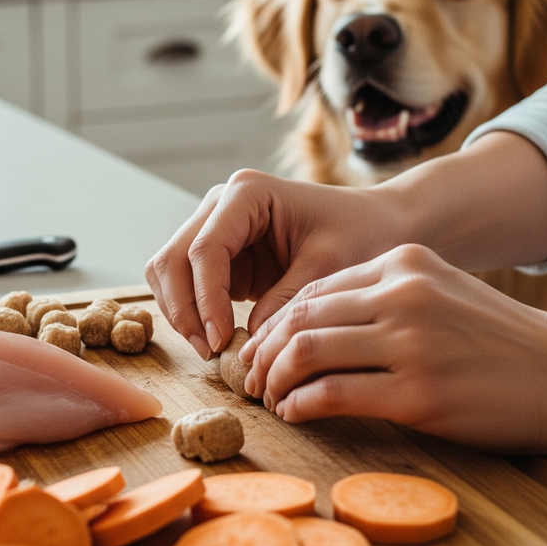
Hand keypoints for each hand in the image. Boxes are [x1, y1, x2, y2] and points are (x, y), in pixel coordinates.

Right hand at [144, 170, 401, 358]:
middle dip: (185, 310)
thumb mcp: (329, 268)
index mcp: (247, 193)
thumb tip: (247, 345)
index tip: (222, 340)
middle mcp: (221, 205)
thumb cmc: (361, 234)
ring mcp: (215, 229)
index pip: (205, 248)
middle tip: (211, 352)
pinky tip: (218, 342)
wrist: (377, 225)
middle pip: (173, 259)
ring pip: (169, 273)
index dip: (207, 298)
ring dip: (182, 314)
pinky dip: (193, 315)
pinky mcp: (221, 257)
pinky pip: (187, 287)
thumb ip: (285, 302)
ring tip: (213, 351)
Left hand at [241, 244, 546, 452]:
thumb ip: (388, 298)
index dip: (276, 323)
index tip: (262, 350)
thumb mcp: (446, 294)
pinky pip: (330, 394)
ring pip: (305, 352)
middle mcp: (402, 293)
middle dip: (263, 352)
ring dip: (274, 380)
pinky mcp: (417, 393)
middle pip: (299, 317)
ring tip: (270, 399)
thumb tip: (318, 328)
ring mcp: (410, 341)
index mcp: (405, 262)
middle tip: (251, 379)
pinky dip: (300, 405)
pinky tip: (295, 415)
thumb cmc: (508, 343)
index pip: (314, 289)